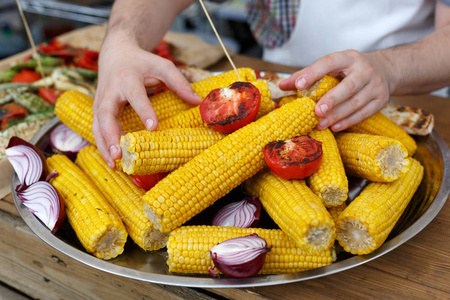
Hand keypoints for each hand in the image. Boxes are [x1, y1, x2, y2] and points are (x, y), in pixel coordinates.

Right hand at [93, 36, 201, 168]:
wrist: (116, 54)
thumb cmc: (142, 63)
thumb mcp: (162, 66)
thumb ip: (179, 83)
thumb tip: (198, 102)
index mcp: (128, 78)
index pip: (136, 96)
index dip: (144, 111)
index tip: (153, 127)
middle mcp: (110, 91)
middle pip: (106, 114)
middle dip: (111, 134)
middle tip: (119, 153)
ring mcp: (100, 102)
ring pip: (97, 125)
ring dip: (104, 145)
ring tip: (114, 163)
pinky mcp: (96, 111)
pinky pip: (96, 129)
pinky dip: (102, 146)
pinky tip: (111, 162)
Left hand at [279, 50, 391, 131]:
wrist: (386, 69)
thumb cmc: (349, 70)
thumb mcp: (332, 66)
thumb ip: (307, 74)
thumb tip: (282, 85)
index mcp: (348, 58)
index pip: (329, 62)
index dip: (313, 73)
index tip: (299, 85)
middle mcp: (364, 70)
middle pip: (348, 86)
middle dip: (332, 100)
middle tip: (316, 111)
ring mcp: (375, 85)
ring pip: (356, 103)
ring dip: (337, 115)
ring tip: (321, 124)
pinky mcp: (381, 100)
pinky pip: (364, 113)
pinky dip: (348, 121)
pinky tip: (334, 126)